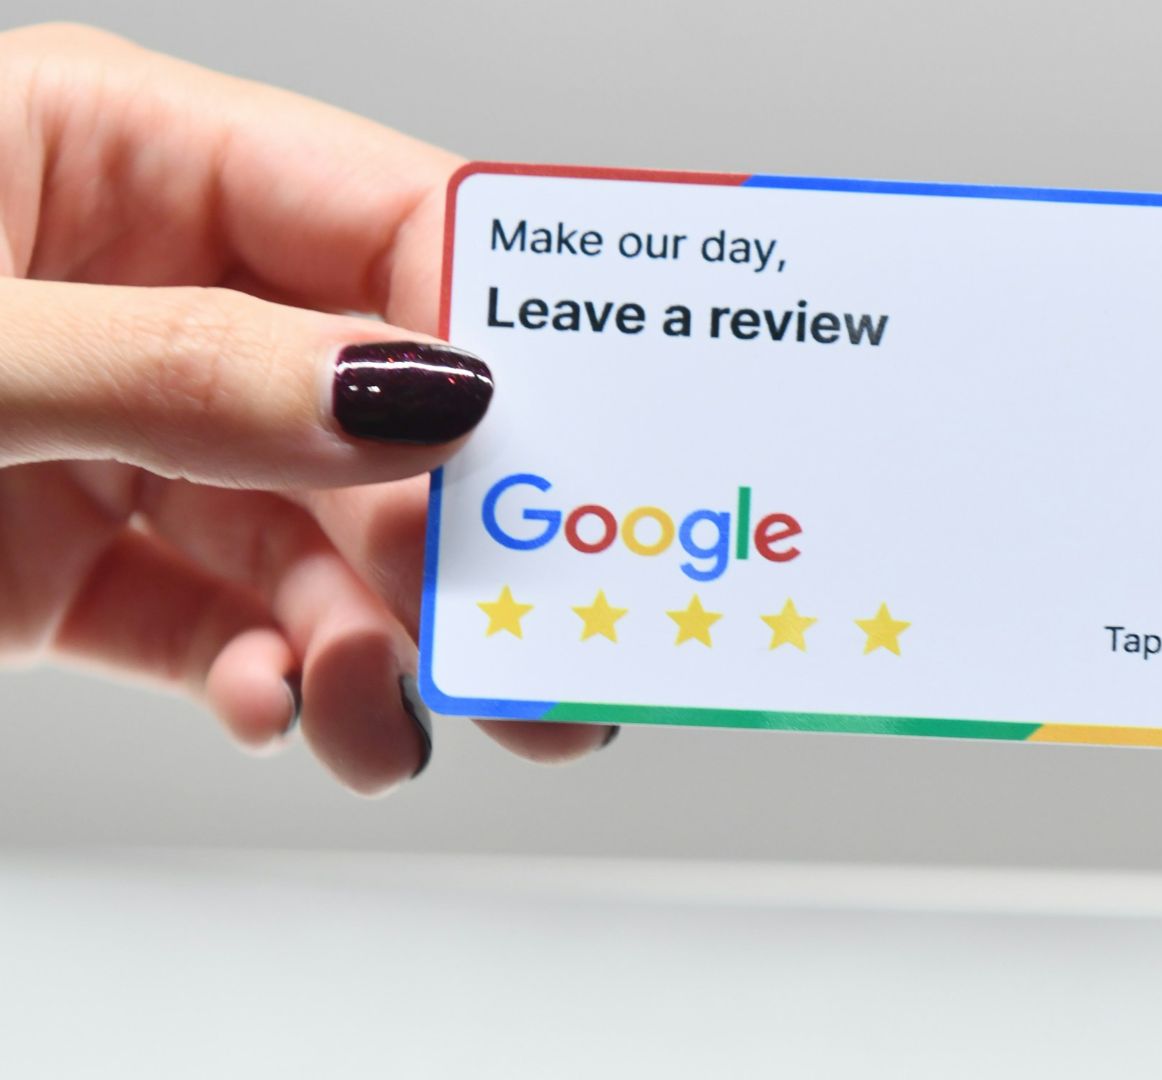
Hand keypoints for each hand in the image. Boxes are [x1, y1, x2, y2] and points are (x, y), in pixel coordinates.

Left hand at [0, 24, 614, 792]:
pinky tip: (272, 704)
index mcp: (105, 148)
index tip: (596, 441)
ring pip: (318, 536)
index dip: (507, 325)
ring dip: (375, 636)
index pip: (382, 217)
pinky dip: (268, 681)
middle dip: (469, 528)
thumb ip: (186, 368)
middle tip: (553, 638)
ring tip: (388, 705)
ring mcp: (110, 430)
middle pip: (379, 401)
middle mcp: (132, 285)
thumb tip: (408, 396)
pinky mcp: (67, 562)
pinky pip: (220, 622)